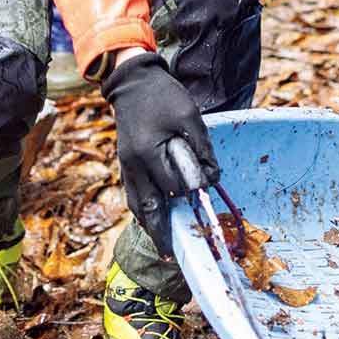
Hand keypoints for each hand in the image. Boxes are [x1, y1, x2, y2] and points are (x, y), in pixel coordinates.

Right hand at [102, 51, 218, 254]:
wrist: (132, 82)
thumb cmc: (163, 96)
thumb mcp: (189, 116)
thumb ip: (201, 148)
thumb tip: (212, 178)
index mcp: (147, 153)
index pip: (171, 186)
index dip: (191, 192)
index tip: (206, 194)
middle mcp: (133, 165)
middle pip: (147, 207)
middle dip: (160, 233)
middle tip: (171, 257)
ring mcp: (126, 166)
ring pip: (136, 205)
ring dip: (150, 226)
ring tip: (163, 246)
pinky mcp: (126, 164)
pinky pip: (133, 194)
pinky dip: (143, 210)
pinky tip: (153, 220)